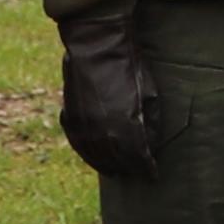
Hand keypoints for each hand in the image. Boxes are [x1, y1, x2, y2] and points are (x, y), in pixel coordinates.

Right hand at [55, 9, 166, 183]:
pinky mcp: (70, 119)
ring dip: (107, 166)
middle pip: (118, 163)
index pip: (139, 160)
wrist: (97, 48)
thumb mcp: (150, 95)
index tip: (153, 175)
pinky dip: (88, 154)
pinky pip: (79, 145)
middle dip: (129, 169)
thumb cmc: (130, 68)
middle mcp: (104, 134)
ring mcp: (85, 128)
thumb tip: (150, 143)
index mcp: (128, 129)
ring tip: (116, 171)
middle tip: (136, 173)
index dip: (147, 170)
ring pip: (96, 158)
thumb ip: (151, 123)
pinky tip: (95, 157)